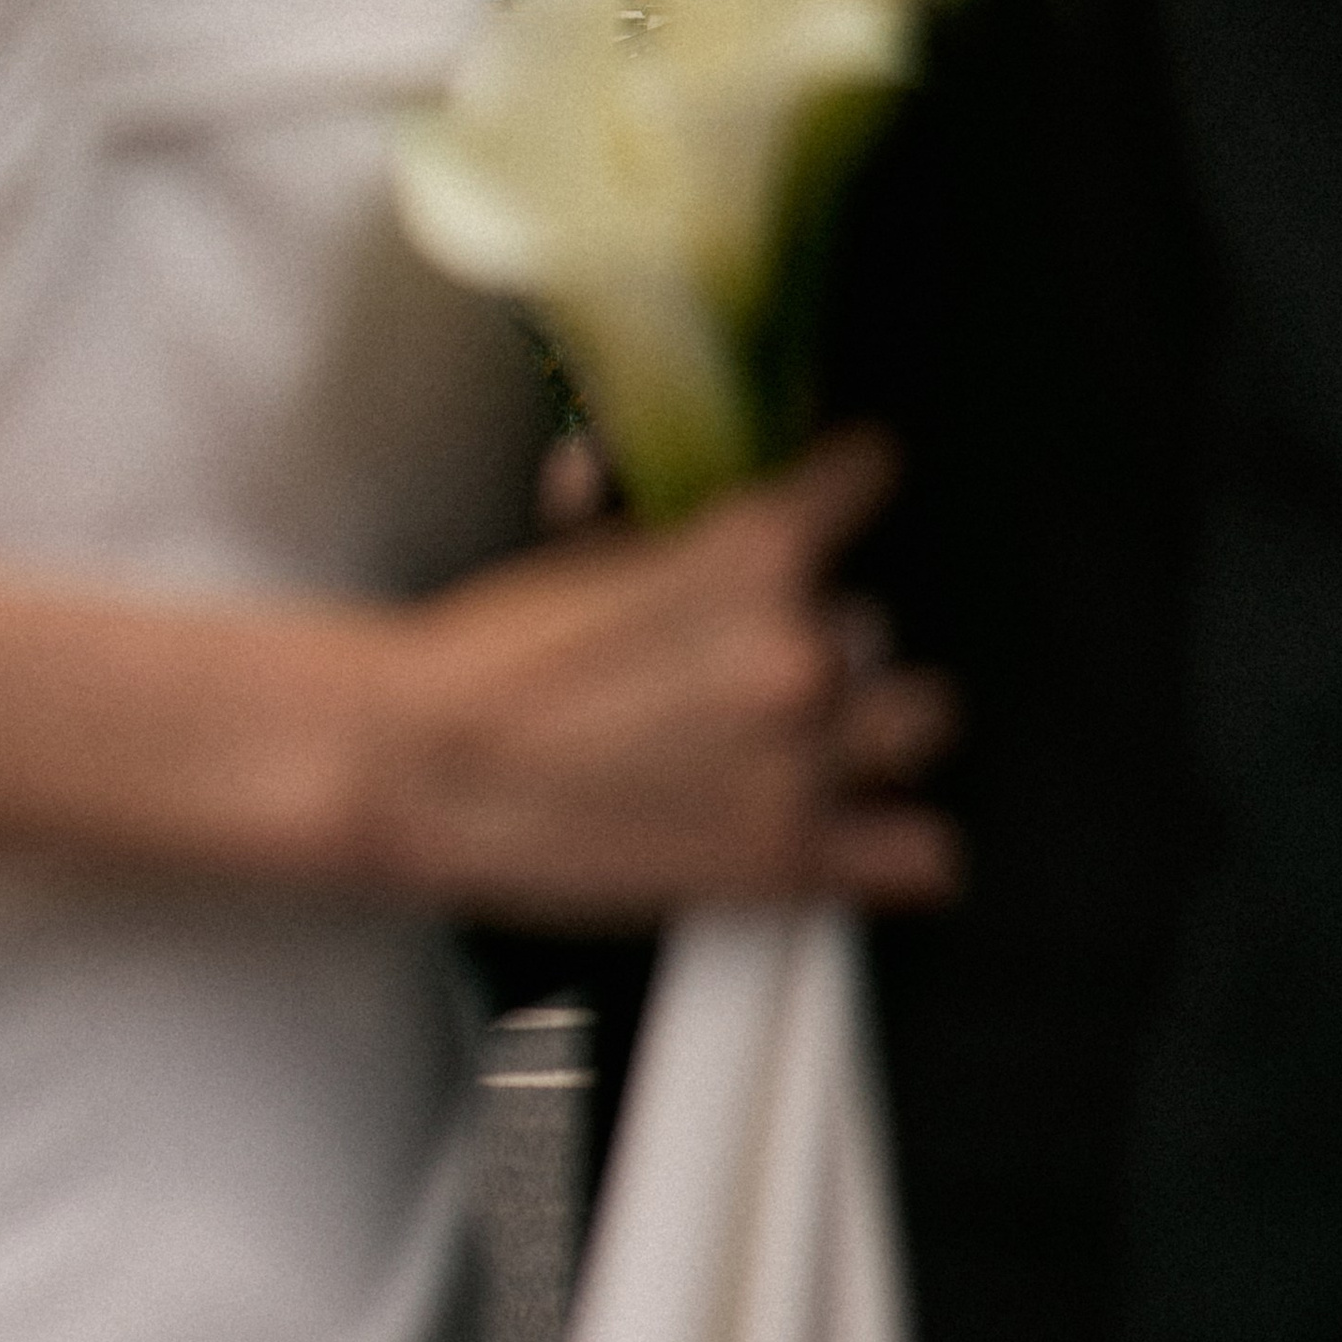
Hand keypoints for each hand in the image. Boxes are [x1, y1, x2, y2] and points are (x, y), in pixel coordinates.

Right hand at [360, 431, 958, 921]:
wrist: (421, 764)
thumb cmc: (487, 662)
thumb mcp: (604, 546)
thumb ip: (699, 531)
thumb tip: (755, 508)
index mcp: (752, 552)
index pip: (866, 480)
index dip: (846, 486)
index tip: (843, 494)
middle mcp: (797, 652)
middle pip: (881, 624)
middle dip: (826, 639)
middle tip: (760, 664)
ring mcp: (802, 761)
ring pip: (919, 722)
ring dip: (870, 727)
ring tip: (803, 741)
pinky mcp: (788, 861)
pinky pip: (920, 855)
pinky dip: (898, 845)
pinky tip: (861, 830)